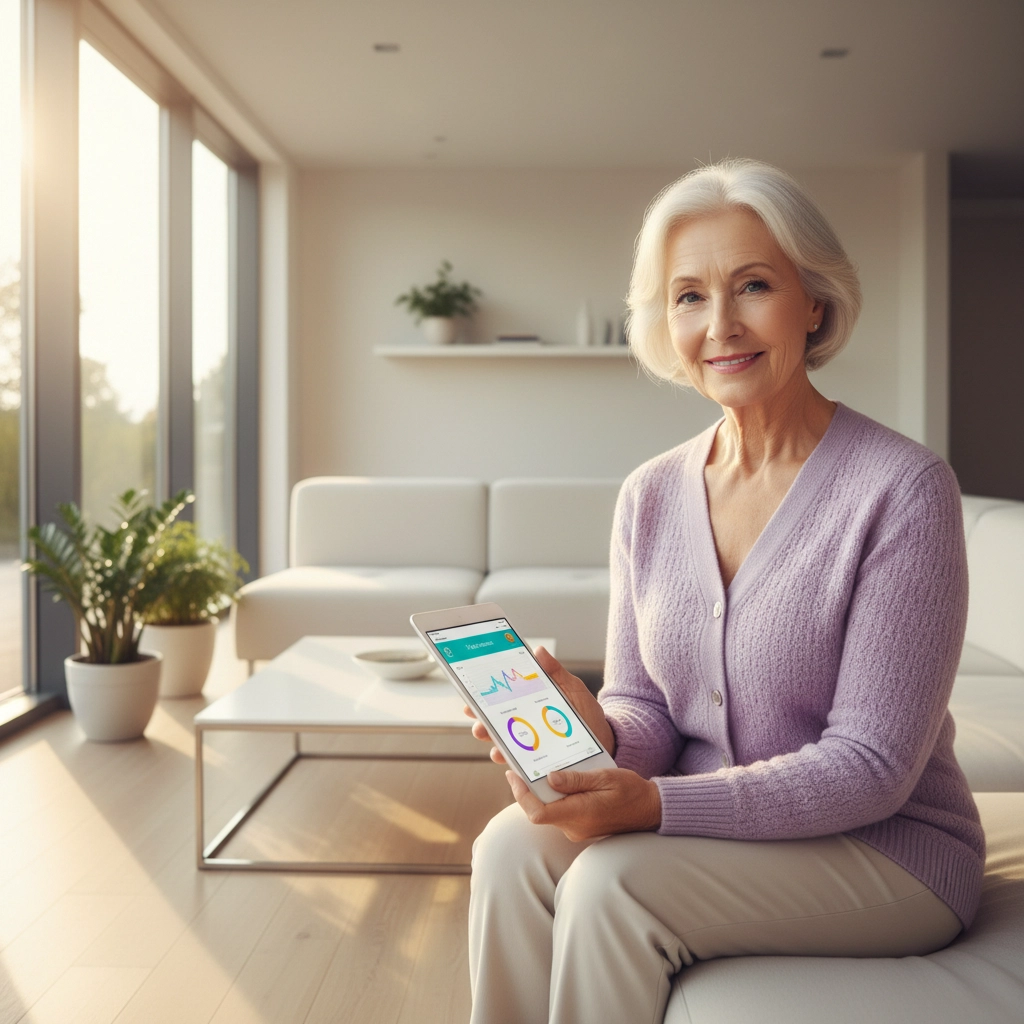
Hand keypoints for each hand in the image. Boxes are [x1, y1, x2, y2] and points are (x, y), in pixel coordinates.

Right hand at [462, 646, 616, 763]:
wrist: (607, 743)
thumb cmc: (589, 716)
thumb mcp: (574, 689)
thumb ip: (556, 673)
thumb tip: (538, 651)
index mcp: (531, 703)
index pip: (504, 697)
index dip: (485, 693)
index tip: (472, 688)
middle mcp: (525, 723)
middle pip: (495, 719)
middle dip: (480, 716)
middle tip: (473, 712)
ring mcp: (529, 743)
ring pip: (500, 740)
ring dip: (489, 736)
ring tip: (485, 732)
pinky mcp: (535, 761)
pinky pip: (515, 761)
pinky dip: (505, 757)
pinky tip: (501, 754)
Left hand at [507, 766, 661, 841]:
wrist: (649, 810)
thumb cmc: (630, 792)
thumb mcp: (604, 777)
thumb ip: (576, 779)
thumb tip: (550, 777)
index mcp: (579, 814)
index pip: (539, 813)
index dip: (521, 795)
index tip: (514, 775)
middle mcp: (574, 827)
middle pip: (539, 811)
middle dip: (526, 790)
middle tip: (518, 766)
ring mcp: (576, 830)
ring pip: (547, 812)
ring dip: (539, 793)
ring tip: (535, 769)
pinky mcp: (579, 827)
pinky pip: (558, 813)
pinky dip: (552, 798)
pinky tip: (554, 781)